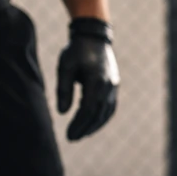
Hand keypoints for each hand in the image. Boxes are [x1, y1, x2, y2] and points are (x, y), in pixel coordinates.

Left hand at [57, 18, 119, 140]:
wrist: (94, 37)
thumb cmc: (76, 50)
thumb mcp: (65, 66)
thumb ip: (63, 89)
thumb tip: (62, 113)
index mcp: (97, 80)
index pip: (88, 109)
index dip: (79, 124)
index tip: (68, 134)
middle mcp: (108, 85)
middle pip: (98, 114)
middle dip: (85, 128)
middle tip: (72, 138)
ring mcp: (113, 86)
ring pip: (106, 112)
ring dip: (95, 126)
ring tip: (82, 134)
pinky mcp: (114, 86)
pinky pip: (110, 107)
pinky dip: (102, 118)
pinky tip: (93, 124)